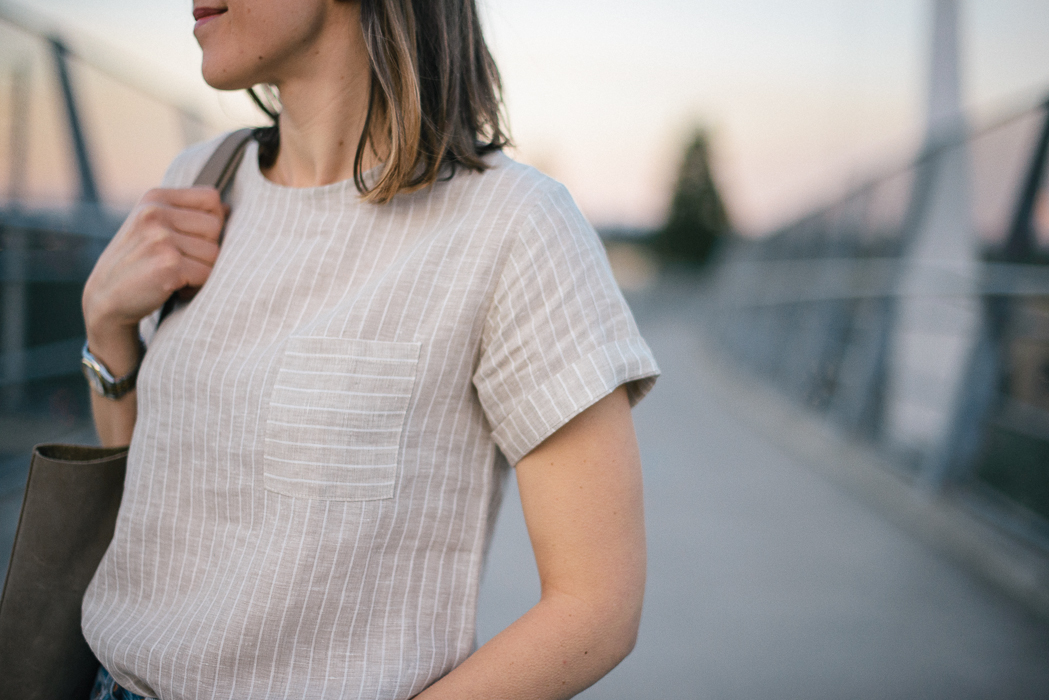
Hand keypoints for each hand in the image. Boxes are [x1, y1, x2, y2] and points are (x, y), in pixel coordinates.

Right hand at [82, 186, 226, 373]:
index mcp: (154, 198)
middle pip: (216, 226)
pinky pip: (208, 274)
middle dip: (206, 249)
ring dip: (203, 270)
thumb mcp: (154, 227)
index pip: (211, 197)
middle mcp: (155, 213)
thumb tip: (230, 209)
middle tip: (182, 262)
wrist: (105, 298)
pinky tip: (176, 288)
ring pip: (215, 252)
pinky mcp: (169, 265)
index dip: (212, 220)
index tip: (193, 239)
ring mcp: (161, 238)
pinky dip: (197, 286)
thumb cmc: (139, 262)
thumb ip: (187, 215)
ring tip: (177, 276)